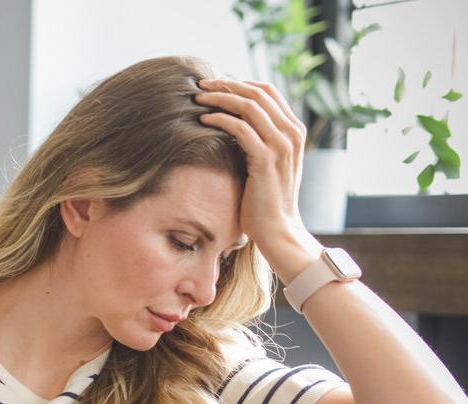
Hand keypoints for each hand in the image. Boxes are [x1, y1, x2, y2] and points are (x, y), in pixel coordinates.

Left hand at [193, 77, 313, 265]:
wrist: (278, 230)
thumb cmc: (267, 202)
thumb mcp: (268, 165)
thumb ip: (261, 142)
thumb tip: (235, 124)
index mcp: (294, 130)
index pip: (268, 92)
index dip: (240, 83)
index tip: (217, 85)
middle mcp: (291, 133)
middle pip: (257, 92)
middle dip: (227, 85)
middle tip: (202, 84)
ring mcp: (280, 146)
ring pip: (248, 106)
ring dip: (220, 98)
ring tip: (199, 98)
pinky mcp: (265, 160)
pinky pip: (240, 129)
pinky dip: (220, 120)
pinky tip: (203, 120)